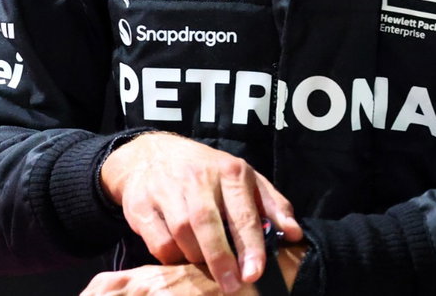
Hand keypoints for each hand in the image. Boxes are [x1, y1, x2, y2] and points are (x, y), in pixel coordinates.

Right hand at [100, 133, 301, 293]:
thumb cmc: (206, 171)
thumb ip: (271, 205)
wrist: (150, 154)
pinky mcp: (141, 206)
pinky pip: (158, 242)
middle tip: (231, 286)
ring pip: (181, 235)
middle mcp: (197, 178)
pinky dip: (171, 256)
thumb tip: (294, 233)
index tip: (255, 272)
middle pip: (207, 224)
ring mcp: (166, 190)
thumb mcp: (242, 178)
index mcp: (229, 171)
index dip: (250, 245)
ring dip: (196, 258)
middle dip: (220, 259)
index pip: (241, 212)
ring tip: (207, 266)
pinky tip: (181, 255)